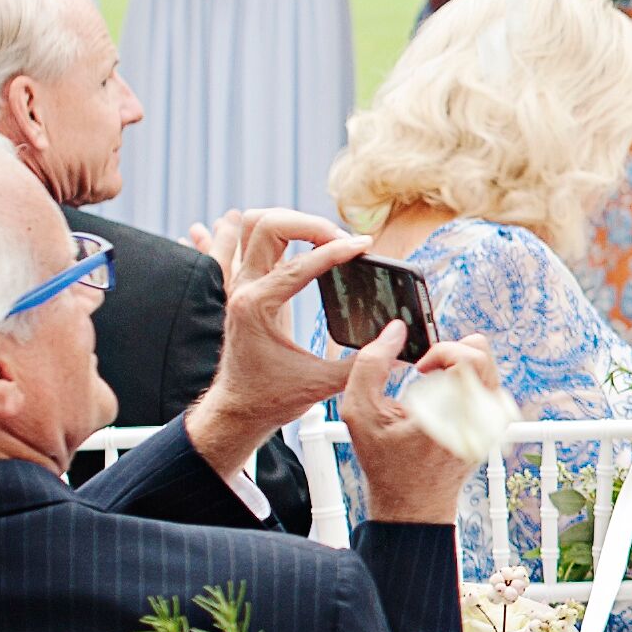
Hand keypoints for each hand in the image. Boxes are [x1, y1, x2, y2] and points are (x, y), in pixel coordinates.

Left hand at [182, 207, 368, 476]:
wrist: (237, 410)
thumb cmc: (271, 398)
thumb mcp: (321, 384)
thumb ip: (361, 362)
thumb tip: (395, 340)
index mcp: (257, 307)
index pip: (300, 264)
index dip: (337, 250)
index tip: (364, 246)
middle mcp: (243, 290)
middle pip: (268, 225)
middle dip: (310, 224)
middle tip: (341, 239)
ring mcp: (238, 286)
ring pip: (251, 225)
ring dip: (288, 221)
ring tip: (320, 233)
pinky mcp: (242, 288)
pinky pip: (236, 244)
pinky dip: (251, 233)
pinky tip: (245, 225)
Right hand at [341, 333, 498, 526]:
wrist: (411, 504)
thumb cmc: (385, 462)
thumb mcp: (359, 413)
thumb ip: (370, 365)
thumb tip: (395, 330)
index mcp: (452, 414)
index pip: (471, 358)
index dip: (444, 351)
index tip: (421, 367)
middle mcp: (480, 418)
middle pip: (483, 354)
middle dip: (452, 351)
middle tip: (427, 370)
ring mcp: (490, 424)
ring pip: (488, 368)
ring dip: (459, 365)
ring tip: (432, 385)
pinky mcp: (492, 428)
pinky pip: (488, 387)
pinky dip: (466, 381)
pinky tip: (442, 399)